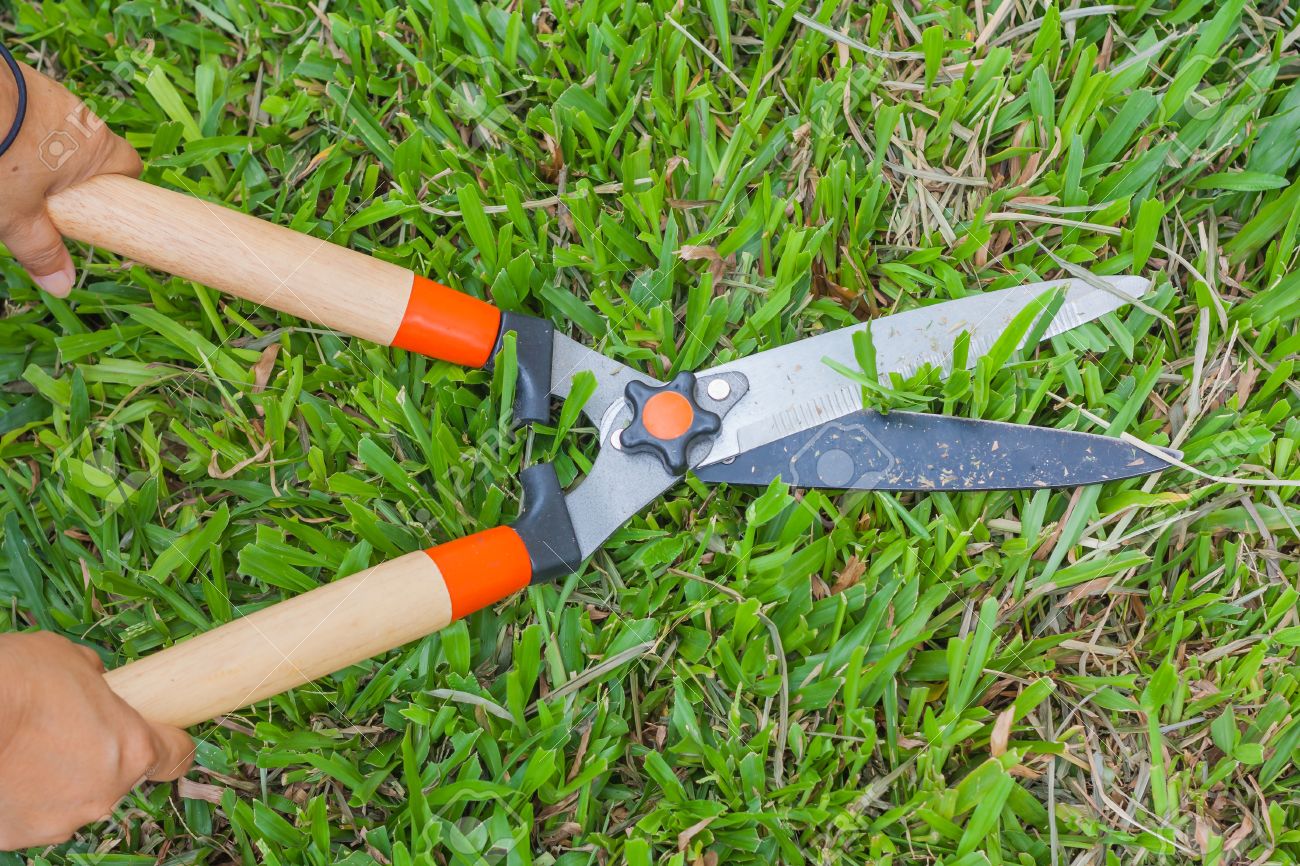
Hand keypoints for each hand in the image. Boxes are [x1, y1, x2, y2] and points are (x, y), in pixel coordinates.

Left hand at [0, 58, 140, 295]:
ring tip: (7, 163)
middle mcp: (83, 116)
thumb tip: (62, 286)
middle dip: (71, 170)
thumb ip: (40, 248)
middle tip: (41, 192)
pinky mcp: (19, 78)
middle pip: (90, 149)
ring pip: (56, 126)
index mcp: (96, 150)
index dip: (119, 185)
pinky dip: (15, 122)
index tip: (97, 202)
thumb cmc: (1, 155)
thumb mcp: (16, 214)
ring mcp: (50, 91)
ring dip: (40, 144)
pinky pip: (27, 106)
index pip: (129, 165)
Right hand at [0, 632, 193, 850]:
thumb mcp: (74, 661)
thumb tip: (94, 683)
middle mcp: (107, 792)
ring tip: (27, 752)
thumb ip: (97, 683)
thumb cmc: (21, 680)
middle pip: (119, 778)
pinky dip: (24, 800)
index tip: (161, 735)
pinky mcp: (20, 836)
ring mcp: (62, 819)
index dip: (170, 743)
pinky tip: (8, 772)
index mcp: (134, 749)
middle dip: (100, 758)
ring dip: (60, 782)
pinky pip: (33, 816)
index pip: (176, 757)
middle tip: (65, 733)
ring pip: (74, 800)